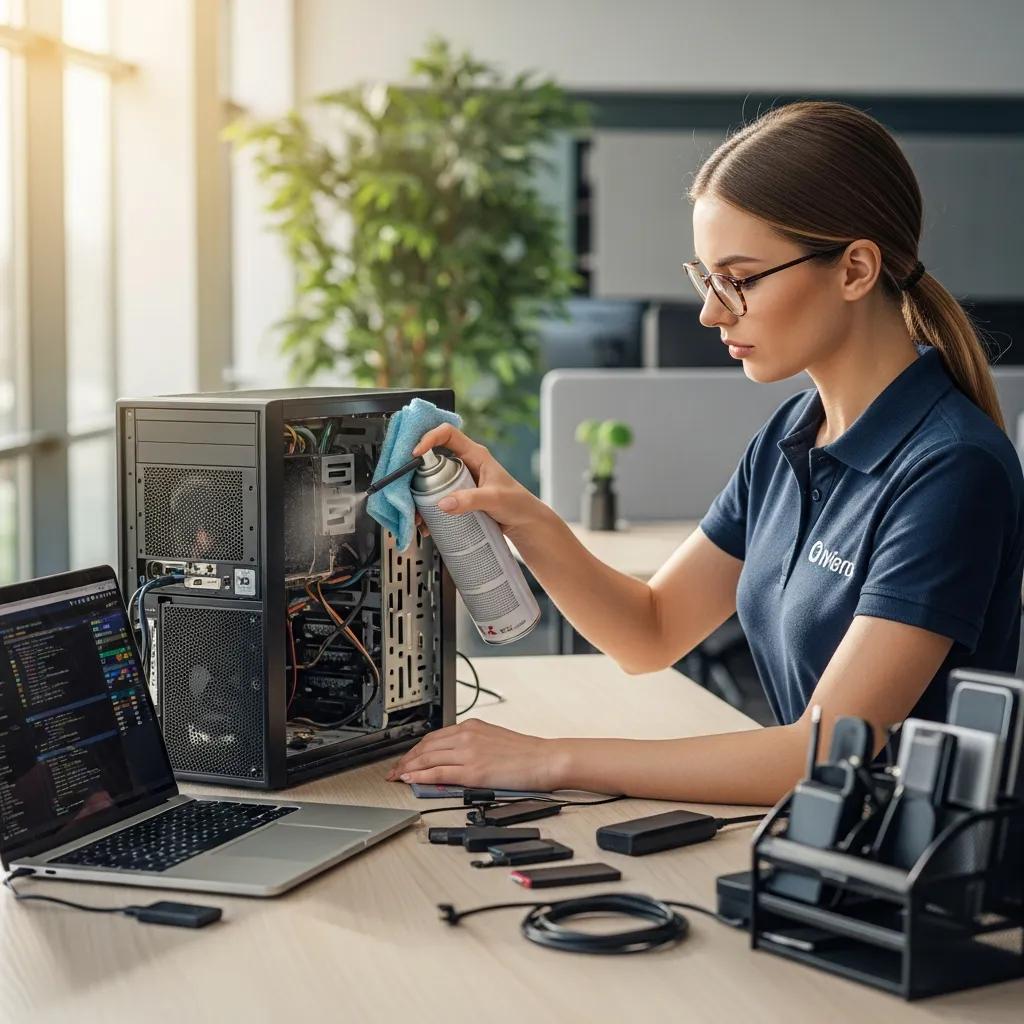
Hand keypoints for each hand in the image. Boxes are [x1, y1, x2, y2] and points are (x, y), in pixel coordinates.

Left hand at [385, 719, 563, 790]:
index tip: (406, 758)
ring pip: (428, 759)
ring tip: (397, 777)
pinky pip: (439, 773)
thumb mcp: (493, 740)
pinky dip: (420, 776)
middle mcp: (467, 735)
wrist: (545, 759)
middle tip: (394, 770)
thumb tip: (453, 761)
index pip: (434, 737)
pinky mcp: (473, 771)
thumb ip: (471, 746)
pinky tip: (410, 780)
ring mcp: (469, 753)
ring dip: (408, 768)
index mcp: (472, 726)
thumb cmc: (526, 753)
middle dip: (406, 759)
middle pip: (426, 747)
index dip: (415, 749)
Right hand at [412, 424, 541, 544]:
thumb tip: (444, 503)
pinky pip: (437, 497)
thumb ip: (470, 500)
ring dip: (420, 493)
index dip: (430, 438)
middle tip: (408, 484)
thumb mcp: (494, 499)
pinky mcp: (458, 496)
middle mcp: (465, 464)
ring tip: (417, 510)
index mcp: (475, 454)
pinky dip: (428, 507)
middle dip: (418, 470)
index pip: (448, 434)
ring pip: (433, 479)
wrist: (525, 523)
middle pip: (434, 457)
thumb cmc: (518, 503)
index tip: (417, 453)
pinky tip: (426, 520)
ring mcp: (461, 481)